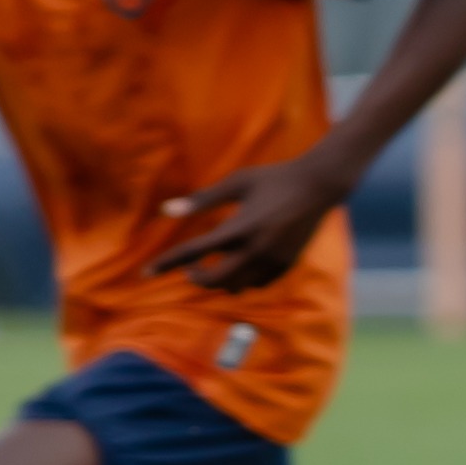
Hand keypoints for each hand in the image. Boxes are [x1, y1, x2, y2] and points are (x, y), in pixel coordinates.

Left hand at [146, 156, 359, 293]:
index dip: (166, 263)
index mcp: (240, 227)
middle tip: (190, 269)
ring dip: (220, 281)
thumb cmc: (273, 178)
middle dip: (197, 278)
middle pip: (215, 279)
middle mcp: (256, 249)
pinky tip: (240, 266)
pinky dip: (243, 279)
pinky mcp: (287, 264)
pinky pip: (258, 283)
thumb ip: (201, 199)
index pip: (194, 252)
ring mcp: (274, 260)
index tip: (146, 273)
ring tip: (214, 267)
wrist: (319, 186)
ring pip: (236, 286)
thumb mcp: (237, 183)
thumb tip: (166, 210)